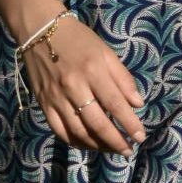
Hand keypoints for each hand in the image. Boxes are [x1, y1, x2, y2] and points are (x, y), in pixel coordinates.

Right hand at [22, 15, 146, 155]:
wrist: (41, 31)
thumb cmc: (80, 40)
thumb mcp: (106, 52)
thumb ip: (123, 78)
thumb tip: (138, 104)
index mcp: (93, 70)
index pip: (115, 103)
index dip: (129, 123)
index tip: (140, 137)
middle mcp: (74, 86)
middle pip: (96, 122)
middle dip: (115, 141)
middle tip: (128, 150)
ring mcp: (56, 97)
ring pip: (78, 131)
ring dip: (97, 145)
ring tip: (111, 150)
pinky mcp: (43, 104)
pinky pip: (60, 130)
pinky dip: (75, 141)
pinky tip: (88, 145)